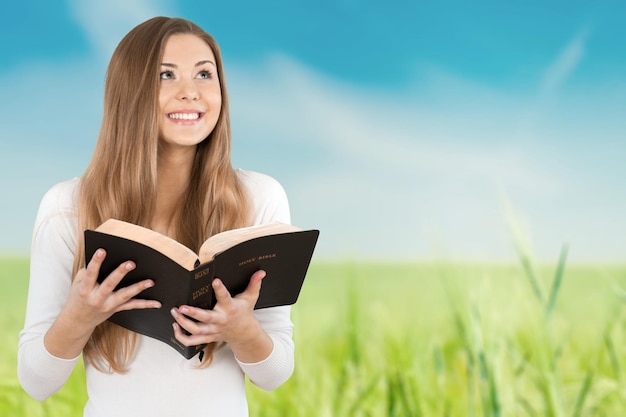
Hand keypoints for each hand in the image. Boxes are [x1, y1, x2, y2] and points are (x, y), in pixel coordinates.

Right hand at [45, 248, 160, 358]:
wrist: (77, 320)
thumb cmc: (79, 296)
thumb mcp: (78, 283)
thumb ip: (89, 271)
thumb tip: (107, 257)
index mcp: (85, 289)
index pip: (90, 274)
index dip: (96, 262)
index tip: (102, 250)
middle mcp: (97, 299)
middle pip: (110, 284)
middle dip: (120, 273)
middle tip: (131, 263)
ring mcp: (107, 305)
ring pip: (124, 296)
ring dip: (138, 288)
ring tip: (150, 281)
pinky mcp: (116, 309)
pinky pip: (132, 306)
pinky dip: (145, 304)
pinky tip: (157, 303)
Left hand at [171, 270, 272, 360]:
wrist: (244, 333)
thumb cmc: (244, 312)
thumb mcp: (250, 298)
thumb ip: (254, 284)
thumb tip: (261, 272)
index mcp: (230, 308)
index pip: (225, 297)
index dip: (220, 289)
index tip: (215, 280)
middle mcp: (220, 320)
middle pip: (205, 318)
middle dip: (192, 313)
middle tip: (181, 307)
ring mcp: (212, 331)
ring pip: (195, 330)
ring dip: (183, 323)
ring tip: (174, 313)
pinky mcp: (207, 337)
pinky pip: (192, 341)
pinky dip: (181, 337)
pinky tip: (175, 326)